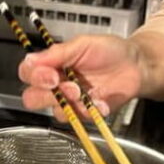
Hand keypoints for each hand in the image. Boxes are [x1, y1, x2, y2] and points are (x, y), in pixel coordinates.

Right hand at [18, 34, 144, 120]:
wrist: (135, 65)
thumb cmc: (110, 51)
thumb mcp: (83, 44)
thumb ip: (57, 53)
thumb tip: (31, 58)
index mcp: (52, 65)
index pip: (28, 74)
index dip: (35, 77)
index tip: (52, 75)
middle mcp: (56, 85)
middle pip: (32, 98)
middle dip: (49, 95)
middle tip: (70, 87)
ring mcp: (70, 101)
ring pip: (56, 111)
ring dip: (71, 103)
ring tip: (87, 93)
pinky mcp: (84, 113)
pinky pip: (78, 119)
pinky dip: (91, 110)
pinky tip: (101, 100)